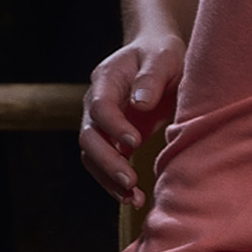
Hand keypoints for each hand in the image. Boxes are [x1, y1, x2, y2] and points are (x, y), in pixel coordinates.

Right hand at [80, 37, 180, 201]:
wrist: (156, 55)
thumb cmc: (161, 53)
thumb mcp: (163, 57)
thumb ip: (152, 77)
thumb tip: (140, 104)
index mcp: (106, 79)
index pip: (100, 107)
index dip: (114, 126)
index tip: (136, 142)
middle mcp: (96, 103)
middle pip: (89, 136)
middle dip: (107, 161)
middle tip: (130, 180)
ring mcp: (101, 123)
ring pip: (92, 155)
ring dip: (109, 179)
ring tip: (134, 198)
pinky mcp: (112, 138)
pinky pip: (105, 163)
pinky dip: (116, 182)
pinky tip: (134, 198)